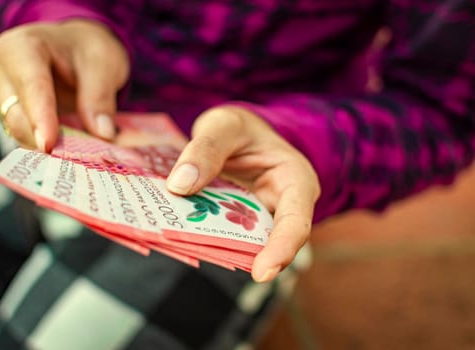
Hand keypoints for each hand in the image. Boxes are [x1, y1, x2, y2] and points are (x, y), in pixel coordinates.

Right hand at [0, 19, 129, 150]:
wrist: (79, 50)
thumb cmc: (86, 49)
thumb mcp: (103, 63)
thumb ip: (100, 97)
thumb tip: (102, 133)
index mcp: (21, 48)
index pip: (30, 85)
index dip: (40, 116)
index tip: (49, 143)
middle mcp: (4, 75)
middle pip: (17, 115)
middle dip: (45, 139)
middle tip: (78, 158)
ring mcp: (5, 100)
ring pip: (20, 133)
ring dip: (48, 148)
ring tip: (79, 157)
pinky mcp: (15, 120)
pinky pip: (28, 140)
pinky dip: (50, 150)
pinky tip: (72, 157)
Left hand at [166, 106, 320, 282]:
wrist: (235, 133)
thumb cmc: (239, 127)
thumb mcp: (225, 125)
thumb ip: (206, 148)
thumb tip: (180, 185)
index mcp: (295, 180)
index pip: (297, 222)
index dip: (282, 249)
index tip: (261, 272)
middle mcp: (281, 207)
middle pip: (268, 241)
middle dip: (242, 254)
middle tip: (212, 259)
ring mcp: (257, 219)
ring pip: (240, 242)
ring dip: (215, 244)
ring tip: (184, 243)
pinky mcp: (234, 225)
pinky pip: (220, 235)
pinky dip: (201, 234)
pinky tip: (177, 233)